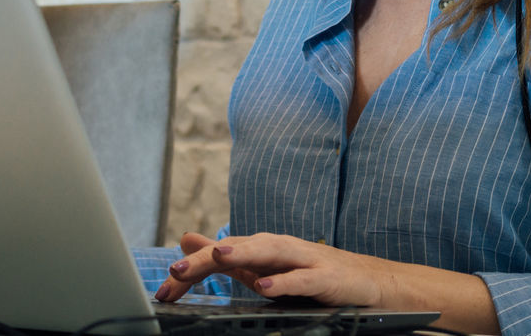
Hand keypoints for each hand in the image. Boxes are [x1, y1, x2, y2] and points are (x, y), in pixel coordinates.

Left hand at [154, 231, 390, 307]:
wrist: (366, 281)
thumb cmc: (312, 272)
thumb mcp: (264, 266)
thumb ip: (227, 257)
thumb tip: (186, 242)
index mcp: (262, 249)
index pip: (220, 255)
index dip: (191, 270)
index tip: (164, 289)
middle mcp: (280, 249)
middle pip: (240, 248)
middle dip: (207, 258)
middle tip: (176, 271)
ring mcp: (304, 260)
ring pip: (271, 252)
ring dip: (244, 253)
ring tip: (218, 257)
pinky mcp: (325, 277)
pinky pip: (302, 279)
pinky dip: (283, 281)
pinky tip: (264, 286)